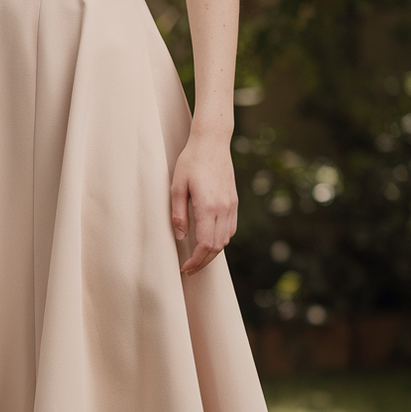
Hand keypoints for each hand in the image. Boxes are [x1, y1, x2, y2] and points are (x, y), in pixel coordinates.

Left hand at [170, 129, 237, 274]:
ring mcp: (231, 205)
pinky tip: (209, 241)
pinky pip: (230, 228)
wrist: (212, 142)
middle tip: (189, 269)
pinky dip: (220, 240)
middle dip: (203, 262)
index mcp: (208, 207)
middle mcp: (223, 208)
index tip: (184, 267)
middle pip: (217, 247)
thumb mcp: (177, 187)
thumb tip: (180, 237)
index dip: (195, 261)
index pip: (205, 245)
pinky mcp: (234, 201)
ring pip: (226, 239)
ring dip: (212, 253)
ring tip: (197, 258)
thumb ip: (178, 214)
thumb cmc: (190, 161)